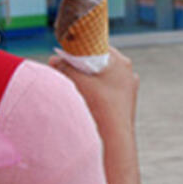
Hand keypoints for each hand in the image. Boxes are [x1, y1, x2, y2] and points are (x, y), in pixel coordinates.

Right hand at [49, 47, 141, 183]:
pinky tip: (84, 98)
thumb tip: (54, 60)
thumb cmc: (99, 105)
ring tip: (72, 84)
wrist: (115, 137)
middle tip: (64, 68)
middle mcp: (128, 73)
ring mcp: (128, 89)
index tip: (66, 52)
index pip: (98, 46)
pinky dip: (95, 92)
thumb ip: (65, 67)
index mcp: (121, 62)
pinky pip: (107, 92)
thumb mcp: (78, 81)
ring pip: (103, 78)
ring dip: (88, 79)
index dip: (81, 48)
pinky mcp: (125, 103)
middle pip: (100, 62)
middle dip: (82, 65)